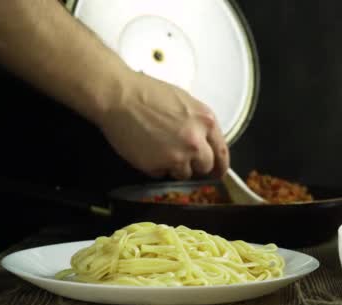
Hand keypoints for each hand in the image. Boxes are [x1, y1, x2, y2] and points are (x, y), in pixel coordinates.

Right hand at [96, 71, 229, 179]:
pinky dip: (155, 167)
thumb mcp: (185, 102)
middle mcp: (196, 141)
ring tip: (158, 147)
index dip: (221, 165)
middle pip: (205, 166)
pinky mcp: (157, 166)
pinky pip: (161, 174)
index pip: (222, 151)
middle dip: (196, 165)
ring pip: (184, 173)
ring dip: (174, 166)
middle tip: (181, 156)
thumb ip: (199, 124)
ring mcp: (177, 156)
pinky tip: (146, 149)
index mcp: (206, 121)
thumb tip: (205, 143)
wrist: (119, 96)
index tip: (218, 172)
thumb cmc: (147, 93)